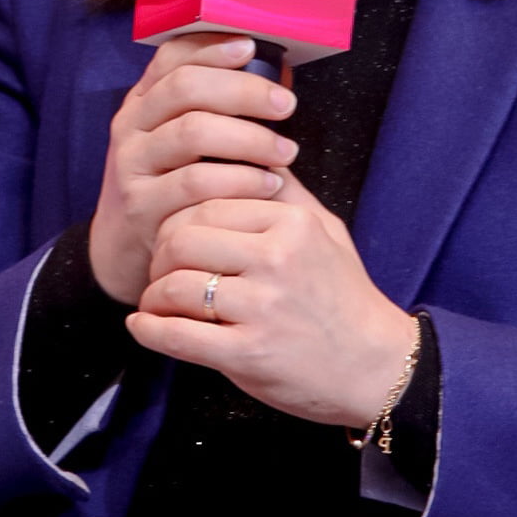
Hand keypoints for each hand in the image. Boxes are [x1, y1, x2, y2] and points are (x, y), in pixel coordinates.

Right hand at [87, 33, 298, 305]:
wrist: (120, 248)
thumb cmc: (169, 185)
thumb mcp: (178, 142)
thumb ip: (216, 110)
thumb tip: (279, 78)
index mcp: (143, 101)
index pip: (172, 58)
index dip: (213, 48)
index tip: (253, 48)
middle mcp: (131, 126)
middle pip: (185, 88)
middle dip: (244, 90)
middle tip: (286, 105)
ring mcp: (132, 165)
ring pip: (192, 132)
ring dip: (249, 138)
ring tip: (286, 151)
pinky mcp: (141, 207)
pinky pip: (195, 184)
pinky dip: (240, 181)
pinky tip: (270, 185)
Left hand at [127, 171, 420, 428]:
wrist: (375, 367)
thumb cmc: (344, 295)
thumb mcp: (325, 230)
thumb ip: (285, 191)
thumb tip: (249, 149)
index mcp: (290, 223)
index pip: (206, 203)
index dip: (176, 219)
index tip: (172, 237)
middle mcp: (275, 260)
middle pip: (182, 240)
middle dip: (158, 256)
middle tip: (158, 270)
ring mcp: (262, 309)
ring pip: (175, 287)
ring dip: (152, 296)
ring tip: (154, 302)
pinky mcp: (249, 354)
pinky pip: (179, 336)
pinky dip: (150, 330)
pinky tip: (141, 326)